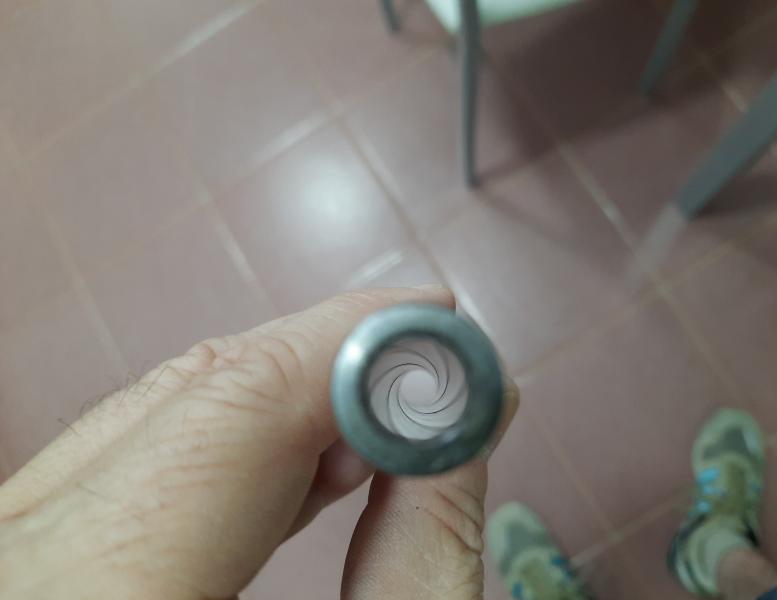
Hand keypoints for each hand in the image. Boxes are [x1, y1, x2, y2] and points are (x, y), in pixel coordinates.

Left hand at [0, 286, 517, 598]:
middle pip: (177, 408)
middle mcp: (12, 580)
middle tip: (424, 358)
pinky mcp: (26, 581)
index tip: (437, 318)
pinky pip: (116, 482)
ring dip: (277, 408)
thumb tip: (459, 417)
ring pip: (141, 431)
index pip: (224, 415)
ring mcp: (2, 576)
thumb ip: (425, 553)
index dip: (345, 346)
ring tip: (381, 410)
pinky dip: (223, 459)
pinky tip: (302, 466)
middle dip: (320, 368)